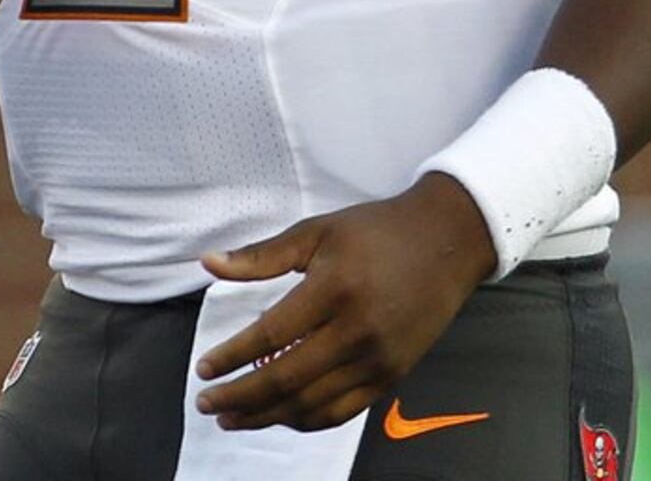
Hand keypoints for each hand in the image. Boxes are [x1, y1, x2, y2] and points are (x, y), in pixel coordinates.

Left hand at [191, 178, 496, 432]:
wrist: (448, 242)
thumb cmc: (376, 232)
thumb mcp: (317, 231)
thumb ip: (262, 255)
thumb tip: (208, 264)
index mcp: (334, 289)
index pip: (272, 335)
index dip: (232, 356)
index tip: (203, 370)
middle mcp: (357, 331)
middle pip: (287, 379)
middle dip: (240, 397)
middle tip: (206, 404)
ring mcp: (378, 360)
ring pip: (312, 404)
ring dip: (267, 416)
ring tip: (232, 418)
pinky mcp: (392, 376)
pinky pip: (342, 412)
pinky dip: (306, 420)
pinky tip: (279, 416)